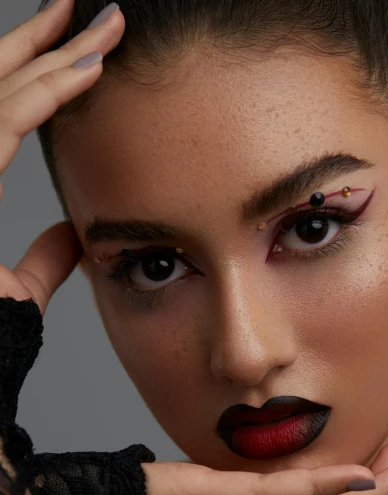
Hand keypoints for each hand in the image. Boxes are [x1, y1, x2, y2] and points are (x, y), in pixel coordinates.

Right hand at [0, 0, 124, 312]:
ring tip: (97, 18)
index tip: (81, 55)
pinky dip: (46, 94)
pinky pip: (1, 124)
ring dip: (49, 53)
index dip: (35, 80)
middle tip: (88, 8)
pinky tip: (88, 69)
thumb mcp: (15, 292)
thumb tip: (74, 237)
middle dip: (40, 43)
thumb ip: (44, 261)